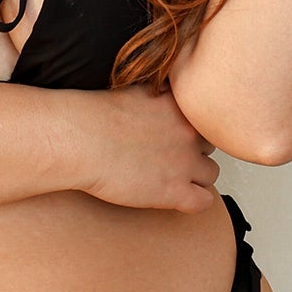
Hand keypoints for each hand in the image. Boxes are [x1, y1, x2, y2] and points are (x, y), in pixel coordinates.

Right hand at [79, 82, 220, 212]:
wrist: (80, 141)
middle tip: (168, 156)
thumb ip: (160, 94)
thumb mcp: (136, 89)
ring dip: (195, 176)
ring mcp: (185, 163)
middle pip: (210, 145)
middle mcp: (190, 132)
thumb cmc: (94, 116)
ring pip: (211, 173)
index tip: (172, 135)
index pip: (204, 118)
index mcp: (180, 106)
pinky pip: (203, 202)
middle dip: (193, 151)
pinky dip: (193, 202)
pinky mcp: (174, 191)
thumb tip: (164, 97)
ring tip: (170, 177)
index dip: (189, 129)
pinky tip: (175, 197)